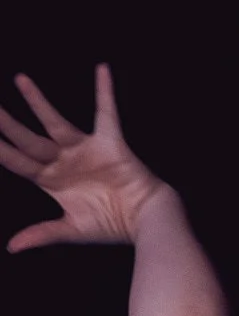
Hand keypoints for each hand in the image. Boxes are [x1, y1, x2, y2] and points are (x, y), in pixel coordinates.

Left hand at [0, 65, 171, 251]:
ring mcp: (84, 149)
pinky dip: (104, 90)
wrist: (147, 219)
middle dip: (5, 124)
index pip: (16, 162)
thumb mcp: (72, 229)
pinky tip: (101, 69)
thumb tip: (12, 247)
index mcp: (51, 180)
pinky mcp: (109, 142)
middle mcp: (63, 161)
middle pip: (26, 139)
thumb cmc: (113, 224)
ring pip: (54, 122)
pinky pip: (106, 112)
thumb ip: (42, 233)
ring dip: (37, 101)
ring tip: (19, 79)